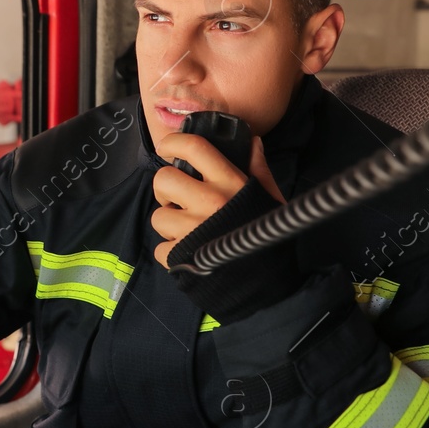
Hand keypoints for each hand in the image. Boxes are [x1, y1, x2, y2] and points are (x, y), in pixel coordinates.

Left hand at [151, 133, 283, 268]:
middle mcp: (209, 201)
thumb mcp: (270, 199)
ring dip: (169, 224)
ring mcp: (191, 228)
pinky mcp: (179, 256)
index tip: (166, 147)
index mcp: (230, 183)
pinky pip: (160, 248)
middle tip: (178, 199)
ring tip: (188, 231)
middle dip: (166, 189)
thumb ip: (258, 170)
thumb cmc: (270, 238)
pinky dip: (171, 253)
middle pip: (164, 179)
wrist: (269, 286)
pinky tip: (191, 254)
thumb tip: (252, 142)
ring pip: (158, 216)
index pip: (195, 148)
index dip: (173, 142)